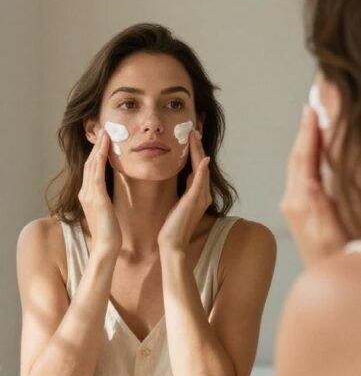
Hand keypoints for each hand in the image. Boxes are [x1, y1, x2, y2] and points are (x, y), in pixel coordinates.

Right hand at [78, 129, 121, 257]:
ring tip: (105, 131)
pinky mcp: (96, 197)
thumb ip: (106, 203)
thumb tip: (112, 198)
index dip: (96, 154)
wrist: (105, 249)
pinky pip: (97, 171)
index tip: (104, 141)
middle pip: (89, 163)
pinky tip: (106, 145)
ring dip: (98, 146)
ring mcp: (89, 194)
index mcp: (87, 196)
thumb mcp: (107, 214)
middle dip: (96, 146)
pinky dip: (101, 156)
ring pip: (91, 164)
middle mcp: (85, 192)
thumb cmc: (110, 235)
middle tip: (103, 129)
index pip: (91, 170)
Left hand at [158, 129, 211, 251]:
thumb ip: (183, 193)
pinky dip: (202, 170)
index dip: (195, 152)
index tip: (191, 137)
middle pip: (202, 165)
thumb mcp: (177, 206)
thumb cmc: (172, 228)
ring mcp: (200, 198)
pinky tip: (203, 158)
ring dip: (199, 152)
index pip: (198, 168)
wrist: (172, 245)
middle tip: (195, 130)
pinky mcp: (194, 202)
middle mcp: (203, 195)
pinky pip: (199, 182)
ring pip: (201, 169)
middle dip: (198, 147)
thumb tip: (183, 180)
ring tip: (195, 136)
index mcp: (199, 195)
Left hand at [280, 105, 347, 266]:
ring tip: (313, 120)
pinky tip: (315, 149)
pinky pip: (301, 175)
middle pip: (298, 157)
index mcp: (302, 201)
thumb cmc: (335, 256)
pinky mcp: (298, 210)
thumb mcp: (331, 231)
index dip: (310, 131)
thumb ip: (321, 205)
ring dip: (306, 141)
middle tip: (313, 105)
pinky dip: (308, 156)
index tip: (313, 107)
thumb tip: (311, 181)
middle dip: (306, 131)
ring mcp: (293, 205)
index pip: (305, 158)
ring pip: (298, 165)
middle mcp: (293, 200)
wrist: (327, 279)